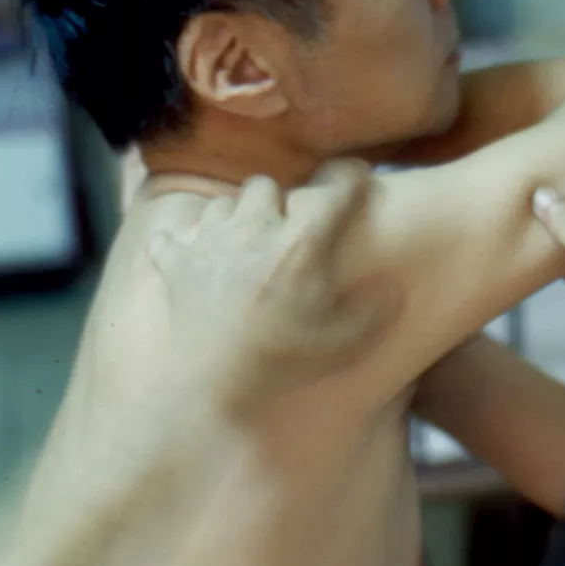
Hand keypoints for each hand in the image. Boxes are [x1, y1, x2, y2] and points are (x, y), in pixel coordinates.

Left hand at [35, 163, 394, 508]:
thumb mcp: (342, 344)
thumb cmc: (281, 362)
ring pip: (223, 205)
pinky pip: (174, 236)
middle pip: (268, 186)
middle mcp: (253, 229)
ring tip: (244, 248)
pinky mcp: (173, 261)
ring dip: (235, 219)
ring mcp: (209, 241)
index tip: (356, 179)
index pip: (335, 188)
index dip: (350, 178)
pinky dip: (182, 246)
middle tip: (287, 230)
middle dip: (279, 203)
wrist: (210, 386)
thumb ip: (374, 311)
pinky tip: (194, 264)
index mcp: (300, 243)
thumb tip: (391, 287)